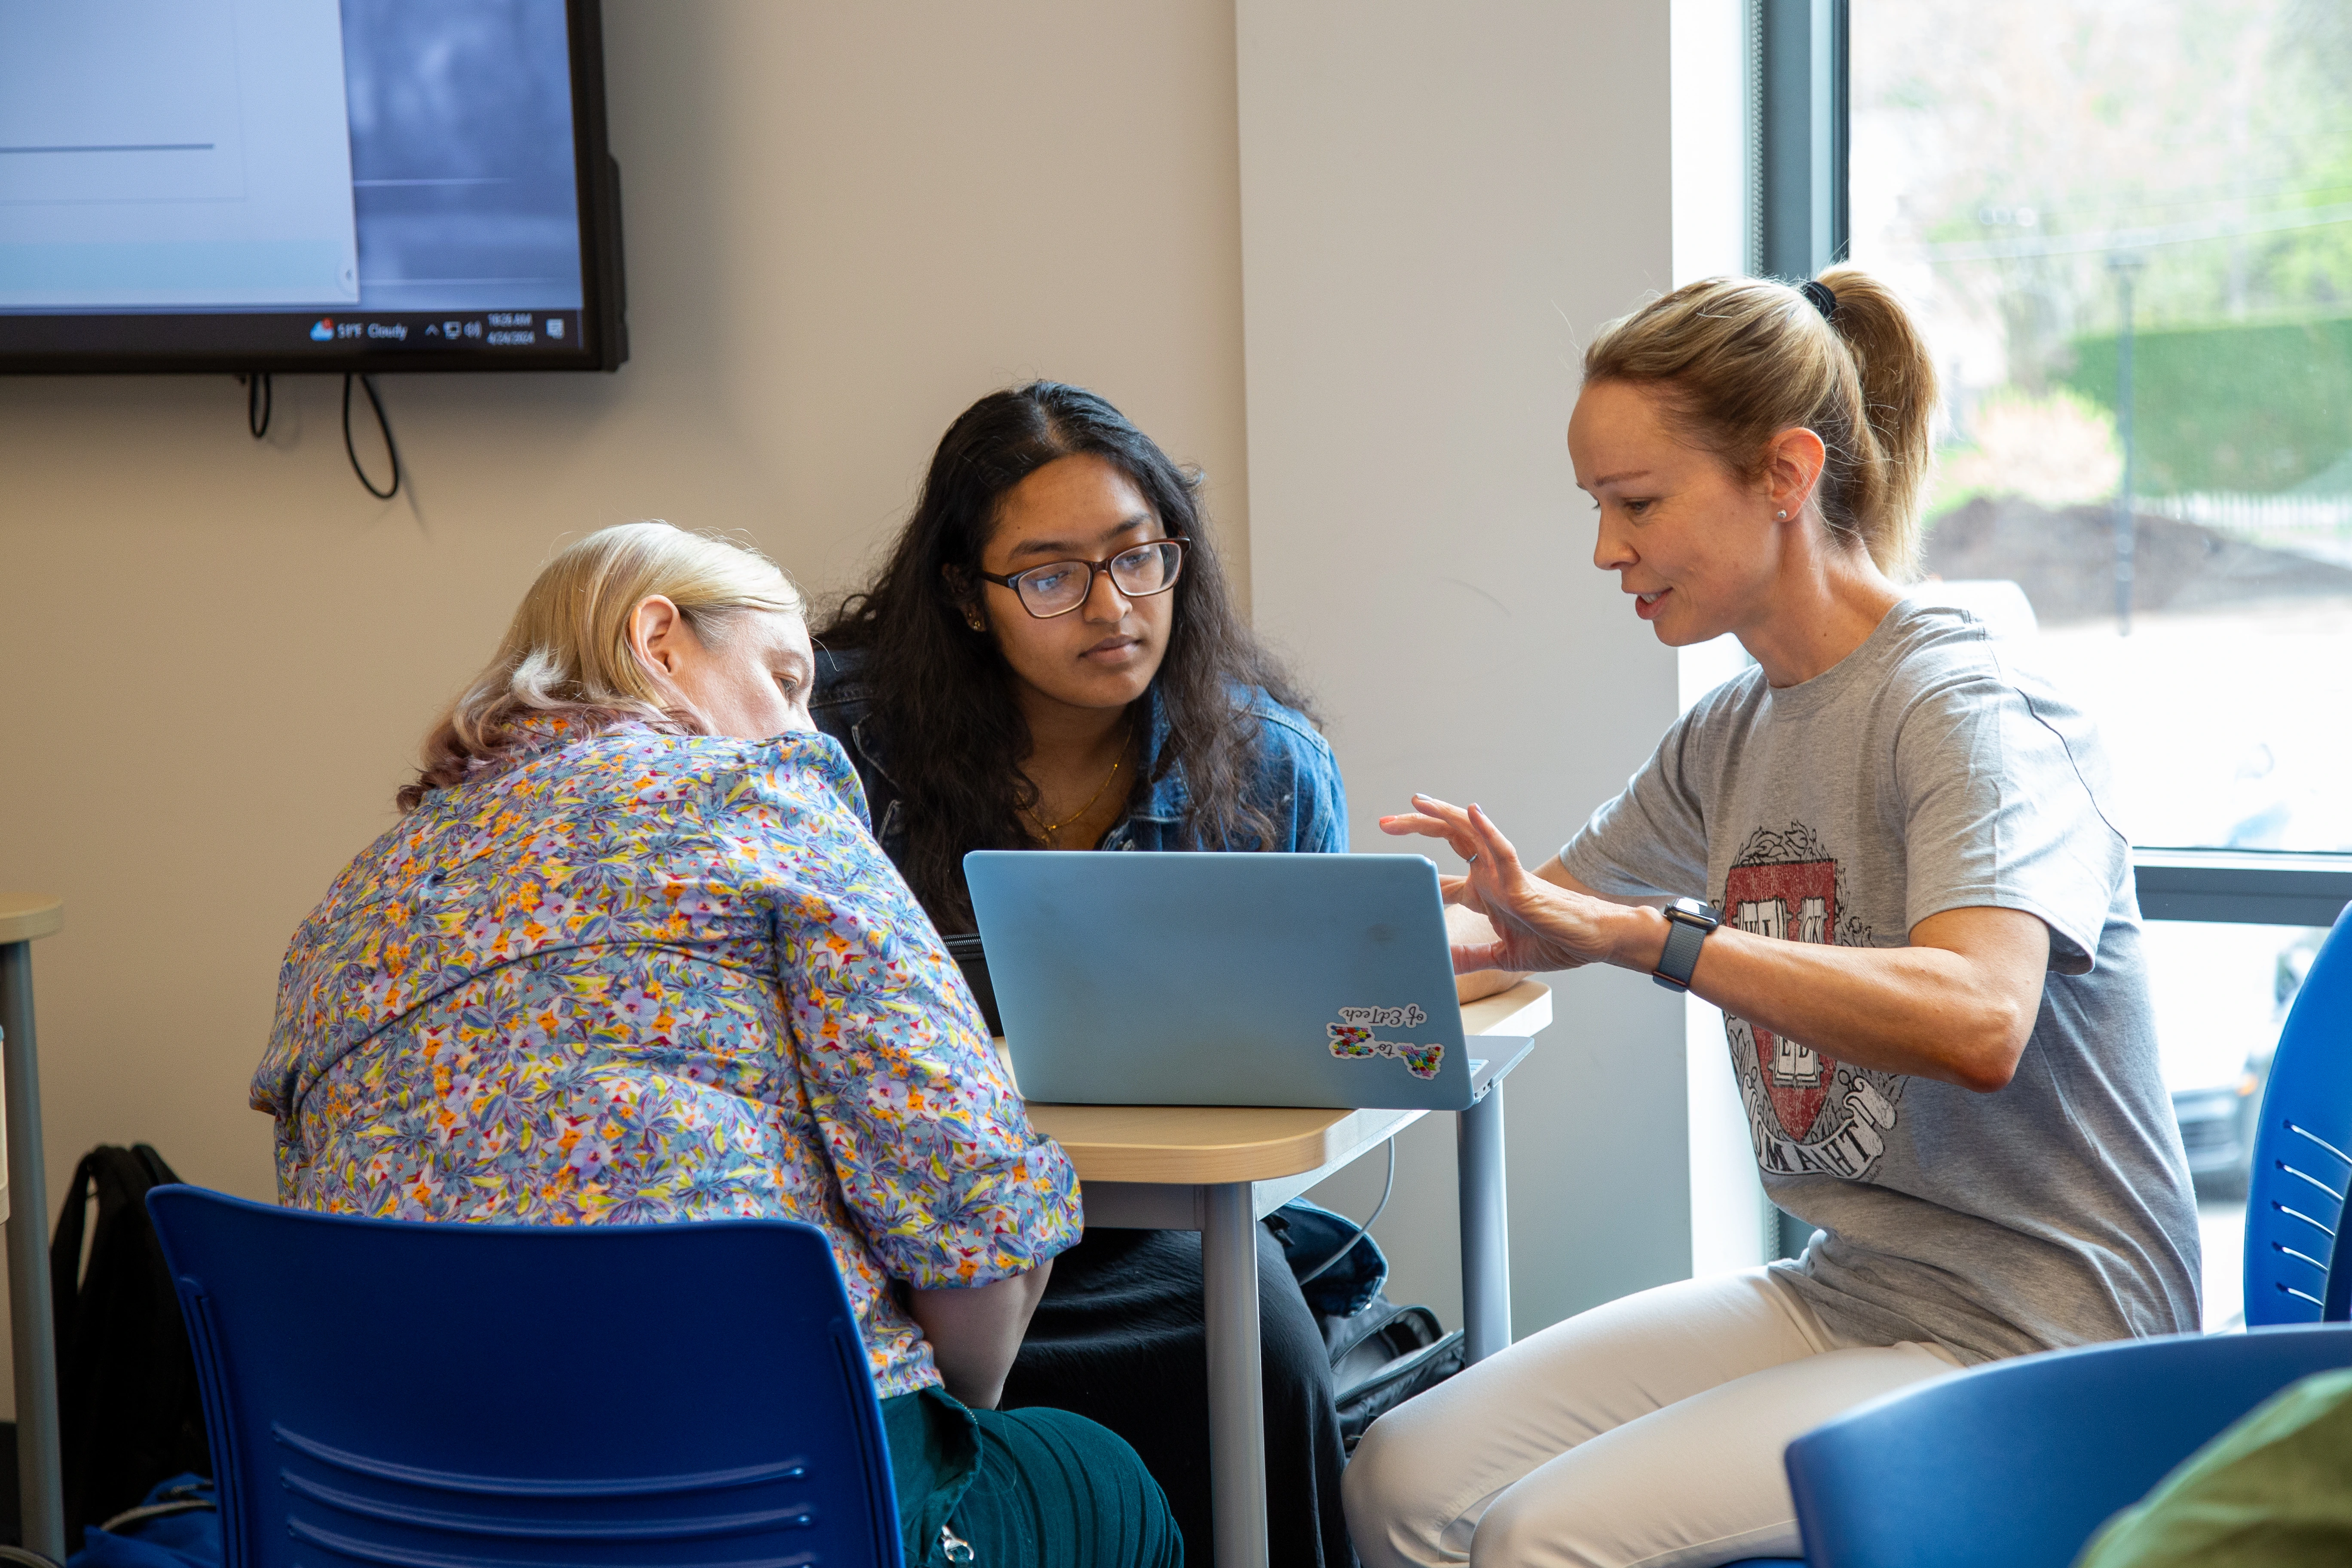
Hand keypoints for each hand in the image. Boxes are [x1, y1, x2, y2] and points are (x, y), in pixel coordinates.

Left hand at [1378, 795, 1655, 974]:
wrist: (1593, 942)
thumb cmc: (1556, 940)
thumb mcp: (1502, 955)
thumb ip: (1471, 957)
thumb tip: (1442, 963)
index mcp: (1485, 891)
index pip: (1442, 876)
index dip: (1415, 874)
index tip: (1387, 874)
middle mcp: (1491, 876)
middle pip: (1449, 839)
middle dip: (1416, 827)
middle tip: (1385, 823)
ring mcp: (1506, 876)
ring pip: (1471, 834)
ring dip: (1443, 815)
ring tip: (1417, 801)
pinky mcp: (1523, 883)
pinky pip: (1504, 852)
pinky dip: (1488, 832)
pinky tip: (1473, 814)